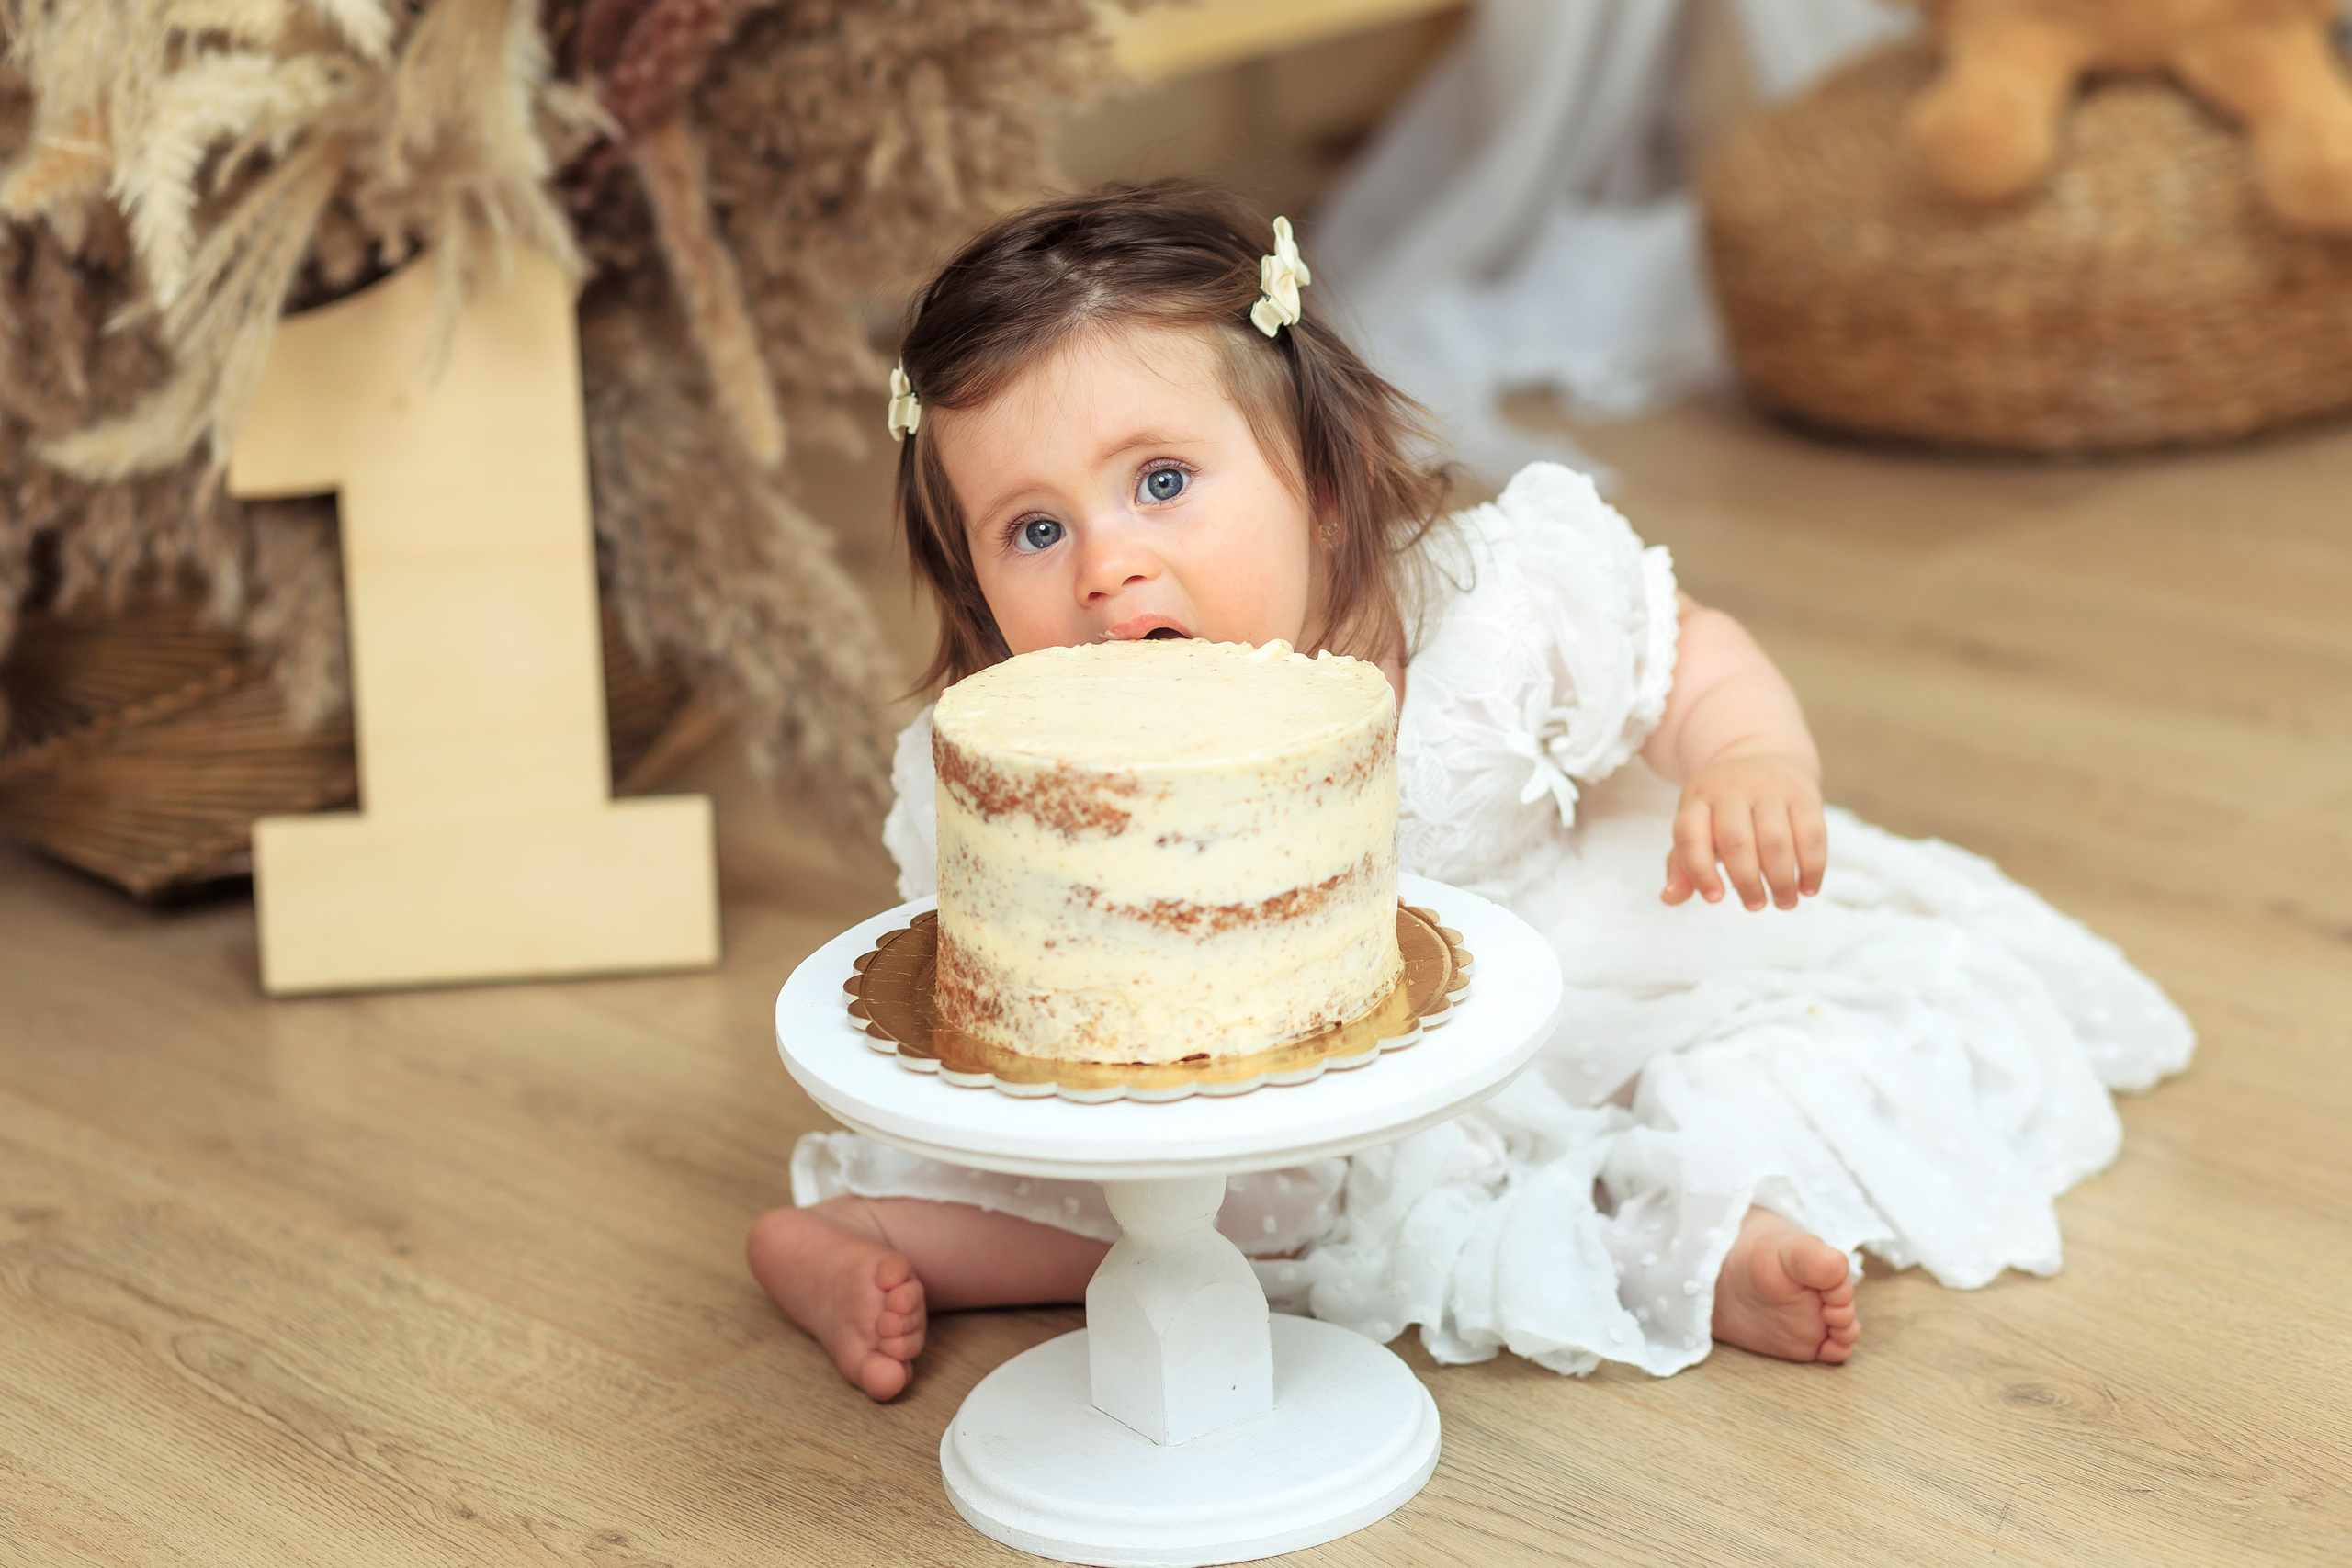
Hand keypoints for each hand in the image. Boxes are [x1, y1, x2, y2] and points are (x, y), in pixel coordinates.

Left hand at [1662, 749, 1826, 910]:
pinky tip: (1808, 888)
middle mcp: (1731, 790)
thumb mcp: (1697, 825)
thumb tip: (1669, 899)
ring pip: (1775, 840)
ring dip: (1781, 879)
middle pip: (1736, 842)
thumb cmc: (1723, 808)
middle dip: (1747, 882)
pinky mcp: (1804, 794)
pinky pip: (1811, 834)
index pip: (1689, 836)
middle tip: (1755, 906)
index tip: (1715, 899)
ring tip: (1784, 903)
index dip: (1699, 871)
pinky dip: (1812, 866)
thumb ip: (1683, 864)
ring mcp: (1770, 789)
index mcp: (1697, 799)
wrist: (1761, 752)